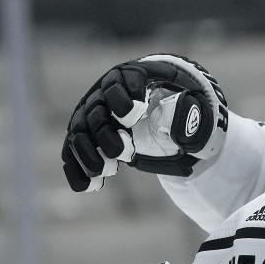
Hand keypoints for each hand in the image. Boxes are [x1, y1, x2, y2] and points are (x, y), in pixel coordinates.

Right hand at [62, 53, 228, 190]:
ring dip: (88, 154)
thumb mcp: (192, 102)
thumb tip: (186, 132)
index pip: (121, 81)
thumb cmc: (179, 101)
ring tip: (107, 171)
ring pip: (80, 132)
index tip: (134, 114)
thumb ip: (192, 114)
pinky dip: (77, 169)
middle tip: (125, 152)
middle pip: (97, 111)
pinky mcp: (85, 135)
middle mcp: (105, 93)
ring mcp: (92, 114)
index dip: (123, 97)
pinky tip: (89, 187)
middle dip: (107, 134)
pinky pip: (73, 151)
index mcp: (132, 77)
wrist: (162, 106)